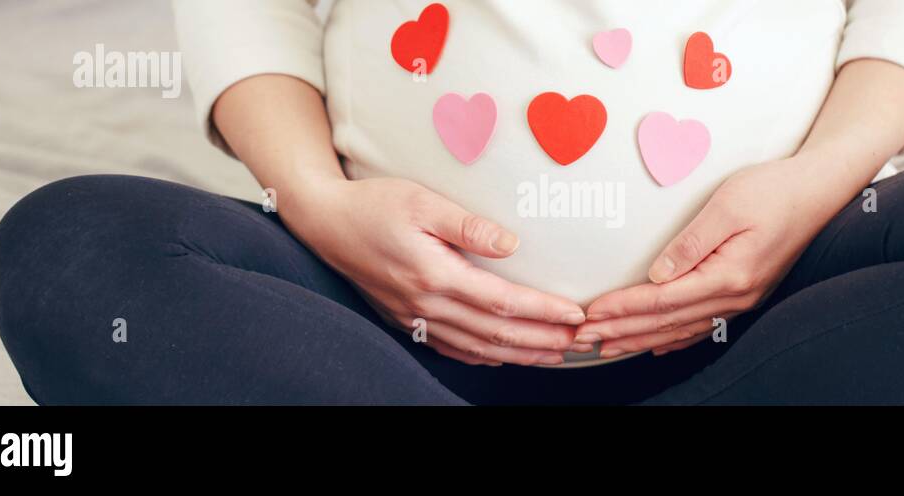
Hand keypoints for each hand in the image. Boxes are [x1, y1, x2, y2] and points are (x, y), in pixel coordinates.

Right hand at [286, 177, 588, 365]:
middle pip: (497, 334)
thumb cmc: (373, 204)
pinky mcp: (406, 320)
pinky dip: (483, 356)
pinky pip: (451, 348)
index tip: (576, 314)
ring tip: (554, 353)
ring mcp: (415, 317)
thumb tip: (512, 245)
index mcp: (435, 275)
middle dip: (542, 340)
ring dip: (519, 354)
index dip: (544, 311)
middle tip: (579, 341)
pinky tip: (503, 356)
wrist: (324, 222)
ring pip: (477, 348)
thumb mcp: (422, 201)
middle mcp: (427, 305)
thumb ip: (468, 225)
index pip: (503, 302)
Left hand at [576, 157, 851, 356]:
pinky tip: (654, 345)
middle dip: (622, 331)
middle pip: (667, 322)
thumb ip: (691, 242)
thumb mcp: (728, 205)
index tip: (591, 313)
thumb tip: (657, 274)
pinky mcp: (744, 293)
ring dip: (641, 339)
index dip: (623, 309)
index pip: (663, 300)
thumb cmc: (775, 190)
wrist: (819, 191)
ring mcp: (742, 300)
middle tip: (584, 339)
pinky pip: (701, 325)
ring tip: (607, 346)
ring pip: (681, 329)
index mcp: (729, 275)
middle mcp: (735, 297)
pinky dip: (672, 338)